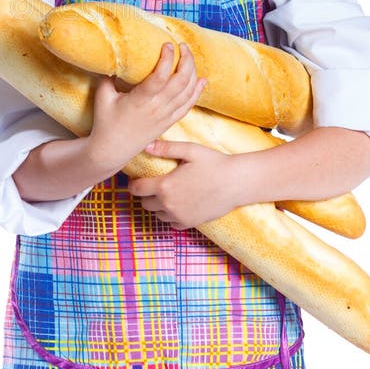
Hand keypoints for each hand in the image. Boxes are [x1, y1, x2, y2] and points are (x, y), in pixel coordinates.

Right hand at [85, 43, 205, 176]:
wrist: (112, 150)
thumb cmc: (105, 122)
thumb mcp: (102, 97)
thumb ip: (109, 76)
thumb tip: (115, 57)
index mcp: (141, 100)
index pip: (160, 76)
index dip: (167, 58)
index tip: (168, 44)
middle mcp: (157, 107)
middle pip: (180, 81)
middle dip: (186, 60)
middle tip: (182, 46)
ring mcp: (165, 116)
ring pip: (188, 92)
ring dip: (193, 72)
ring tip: (189, 56)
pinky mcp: (169, 122)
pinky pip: (188, 105)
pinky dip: (197, 91)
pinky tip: (202, 80)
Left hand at [128, 139, 242, 228]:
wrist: (236, 183)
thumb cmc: (214, 163)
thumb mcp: (189, 150)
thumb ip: (166, 148)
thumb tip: (146, 145)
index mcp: (165, 186)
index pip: (137, 189)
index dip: (132, 184)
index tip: (134, 180)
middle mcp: (169, 205)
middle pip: (145, 204)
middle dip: (145, 194)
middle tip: (151, 184)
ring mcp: (179, 216)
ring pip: (157, 215)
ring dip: (157, 205)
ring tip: (165, 193)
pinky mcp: (190, 223)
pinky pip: (171, 223)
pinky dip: (170, 215)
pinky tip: (177, 204)